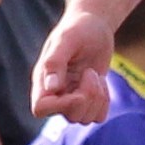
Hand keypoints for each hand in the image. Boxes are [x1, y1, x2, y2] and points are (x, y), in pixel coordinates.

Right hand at [32, 8, 116, 123]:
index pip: (40, 109)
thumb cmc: (77, 28)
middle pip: (69, 116)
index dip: (60, 106)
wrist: (95, 26)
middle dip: (87, 97)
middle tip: (90, 73)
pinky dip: (104, 102)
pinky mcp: (88, 99)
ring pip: (84, 119)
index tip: (77, 91)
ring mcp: (71, 98)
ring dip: (97, 98)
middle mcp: (55, 93)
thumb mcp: (66, 39)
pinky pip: (97, 117)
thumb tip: (51, 88)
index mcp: (43, 80)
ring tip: (95, 75)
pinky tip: (101, 83)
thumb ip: (55, 62)